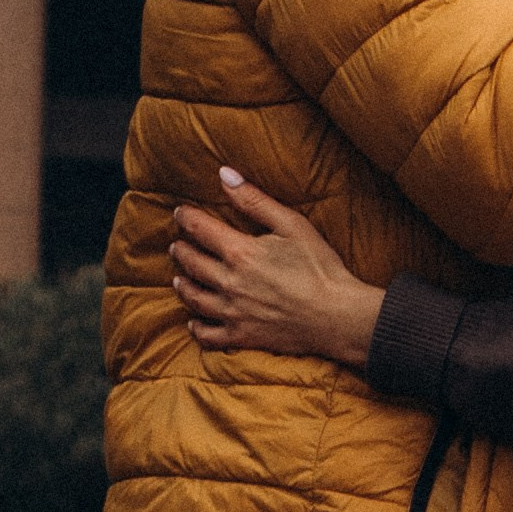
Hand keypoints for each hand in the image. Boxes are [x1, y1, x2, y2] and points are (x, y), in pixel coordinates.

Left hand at [170, 170, 383, 370]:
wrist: (335, 315)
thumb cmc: (319, 266)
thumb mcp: (292, 224)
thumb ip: (255, 200)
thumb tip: (224, 175)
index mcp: (240, 253)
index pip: (201, 230)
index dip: (187, 218)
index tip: (180, 212)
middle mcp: (228, 283)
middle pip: (193, 263)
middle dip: (182, 250)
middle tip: (177, 244)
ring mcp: (232, 312)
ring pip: (194, 298)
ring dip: (183, 285)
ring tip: (178, 277)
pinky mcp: (241, 336)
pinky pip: (208, 334)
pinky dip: (196, 327)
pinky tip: (193, 321)